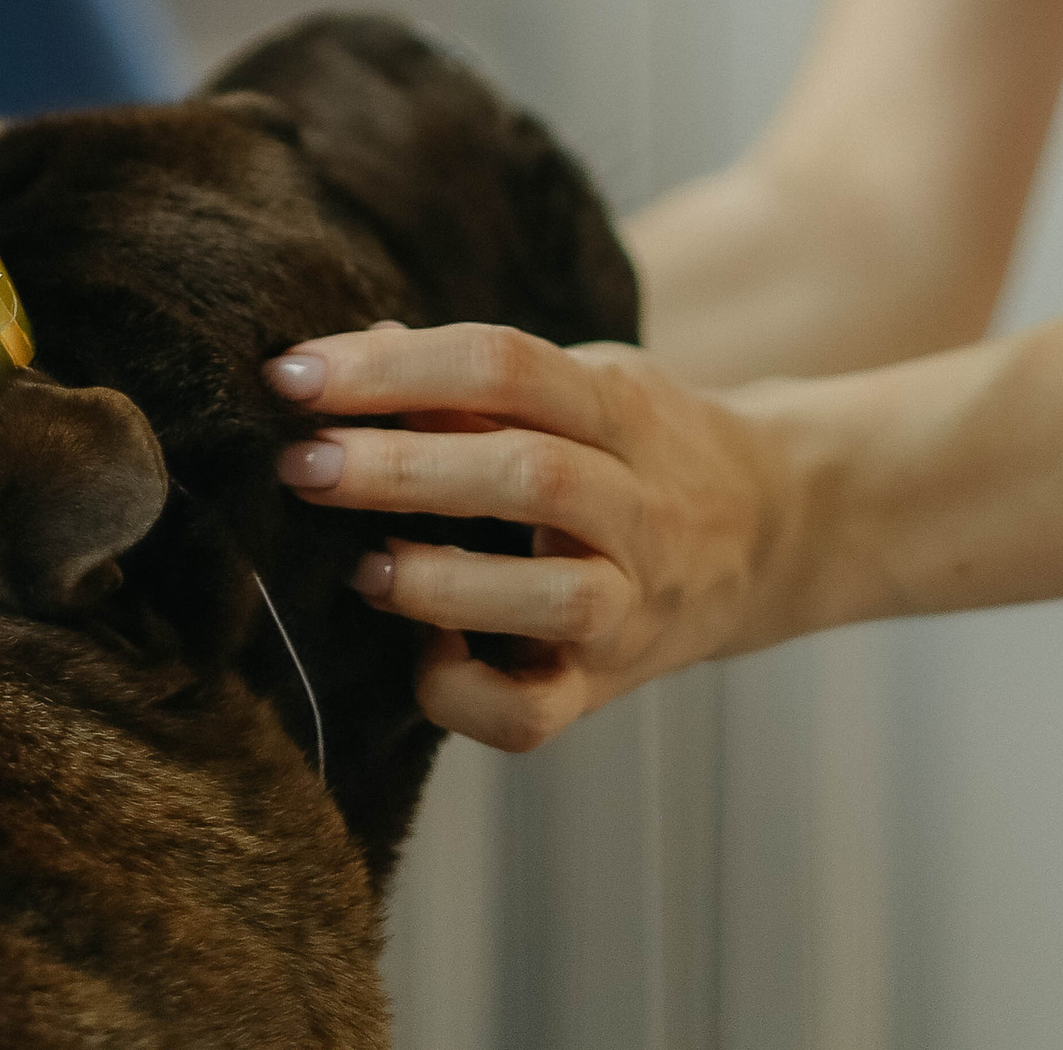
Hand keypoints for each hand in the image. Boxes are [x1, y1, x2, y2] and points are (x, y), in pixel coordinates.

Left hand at [265, 321, 783, 751]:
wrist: (769, 534)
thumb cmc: (639, 445)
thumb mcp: (584, 384)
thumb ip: (478, 380)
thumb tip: (353, 348)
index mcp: (623, 408)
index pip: (506, 365)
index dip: (395, 367)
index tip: (293, 374)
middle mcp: (639, 506)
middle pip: (526, 474)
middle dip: (400, 467)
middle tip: (299, 461)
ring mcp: (632, 603)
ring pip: (551, 595)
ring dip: (438, 580)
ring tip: (354, 564)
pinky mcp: (609, 686)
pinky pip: (537, 714)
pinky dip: (466, 692)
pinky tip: (417, 655)